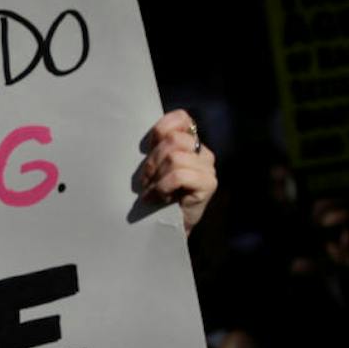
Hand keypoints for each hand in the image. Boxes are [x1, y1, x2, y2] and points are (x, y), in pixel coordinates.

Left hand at [137, 109, 216, 235]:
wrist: (167, 228)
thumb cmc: (156, 196)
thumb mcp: (153, 167)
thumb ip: (155, 148)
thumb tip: (140, 136)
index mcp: (191, 143)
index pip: (181, 118)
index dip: (160, 130)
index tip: (146, 150)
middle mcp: (203, 152)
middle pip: (172, 140)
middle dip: (152, 161)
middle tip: (145, 182)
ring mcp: (208, 168)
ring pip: (174, 157)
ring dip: (156, 177)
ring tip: (151, 191)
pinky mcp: (208, 183)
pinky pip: (179, 175)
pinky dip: (162, 187)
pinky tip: (156, 198)